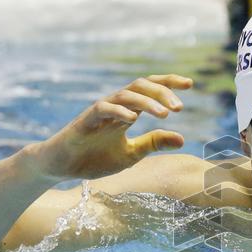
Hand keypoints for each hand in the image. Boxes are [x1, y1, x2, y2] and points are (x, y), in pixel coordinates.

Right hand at [28, 74, 191, 180]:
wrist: (61, 167)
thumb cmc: (94, 158)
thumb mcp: (132, 154)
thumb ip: (154, 143)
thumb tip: (182, 138)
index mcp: (127, 111)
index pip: (150, 89)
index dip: (169, 84)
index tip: (190, 84)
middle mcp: (115, 106)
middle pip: (141, 85)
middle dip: (162, 92)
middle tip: (180, 108)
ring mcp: (100, 111)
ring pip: (125, 94)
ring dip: (147, 102)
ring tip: (165, 114)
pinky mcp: (85, 120)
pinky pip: (103, 108)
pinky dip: (119, 111)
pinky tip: (134, 118)